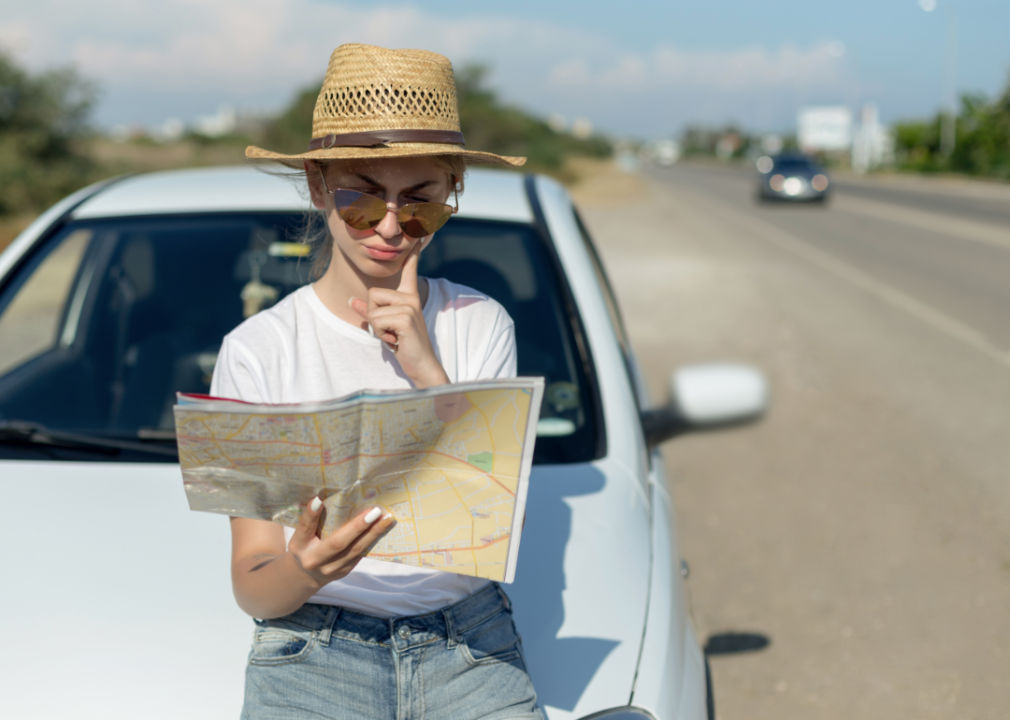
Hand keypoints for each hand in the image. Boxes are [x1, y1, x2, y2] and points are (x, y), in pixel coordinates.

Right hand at [287, 499, 395, 586]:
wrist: (306, 575)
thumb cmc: (305, 546)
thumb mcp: (301, 534)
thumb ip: (310, 520)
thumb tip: (320, 498)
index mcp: (300, 546)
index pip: (305, 528)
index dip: (311, 515)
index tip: (318, 500)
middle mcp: (315, 560)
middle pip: (338, 543)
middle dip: (358, 527)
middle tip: (375, 511)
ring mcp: (332, 569)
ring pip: (355, 550)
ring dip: (374, 533)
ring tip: (387, 518)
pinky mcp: (345, 571)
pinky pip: (361, 553)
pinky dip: (373, 540)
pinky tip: (384, 528)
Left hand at [349, 242, 449, 386]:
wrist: (421, 365)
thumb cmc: (404, 346)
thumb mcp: (384, 327)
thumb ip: (369, 312)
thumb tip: (351, 300)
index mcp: (409, 296)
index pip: (410, 269)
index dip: (413, 252)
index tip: (418, 235)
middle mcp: (411, 297)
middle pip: (372, 294)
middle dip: (373, 316)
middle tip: (389, 330)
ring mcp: (409, 306)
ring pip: (372, 309)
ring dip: (377, 327)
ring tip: (393, 336)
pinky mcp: (405, 317)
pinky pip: (376, 319)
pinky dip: (381, 334)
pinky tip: (395, 340)